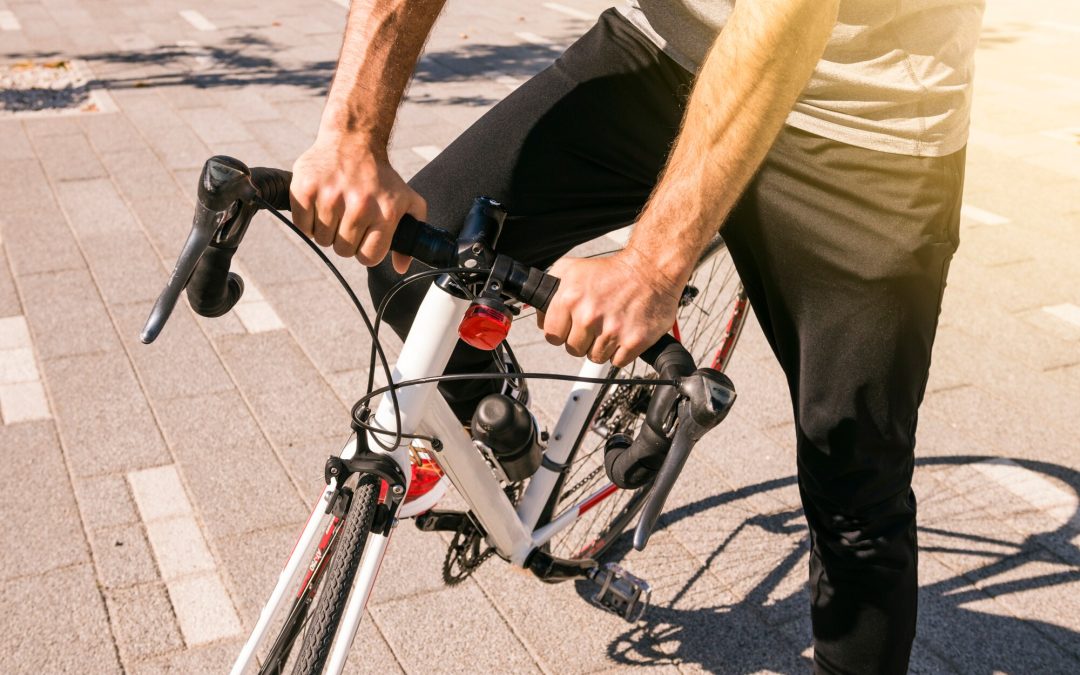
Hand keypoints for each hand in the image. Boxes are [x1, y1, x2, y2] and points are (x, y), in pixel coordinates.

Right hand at [290, 132, 425, 272]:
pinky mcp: (306, 189)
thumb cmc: (381, 176)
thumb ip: (413, 232)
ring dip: (327, 231)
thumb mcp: (408, 200)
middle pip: (343, 251)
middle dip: (346, 240)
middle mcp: (359, 205)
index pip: (368, 257)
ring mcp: (330, 197)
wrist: (353, 139)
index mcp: (385, 212)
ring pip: (322, 241)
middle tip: (348, 220)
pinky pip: (303, 226)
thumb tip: (401, 268)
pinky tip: (320, 205)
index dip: (365, 251)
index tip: (364, 238)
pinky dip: (308, 221)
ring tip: (335, 210)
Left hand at [539, 248, 684, 366]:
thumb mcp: (571, 269)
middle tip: (596, 322)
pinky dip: (620, 352)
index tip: (571, 325)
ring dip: (602, 346)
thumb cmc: (611, 271)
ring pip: (595, 357)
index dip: (561, 332)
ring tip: (611, 325)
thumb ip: (550, 292)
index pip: (552, 337)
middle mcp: (589, 316)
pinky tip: (624, 333)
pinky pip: (617, 361)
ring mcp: (612, 330)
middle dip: (582, 339)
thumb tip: (540, 317)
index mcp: (570, 298)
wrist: (650, 270)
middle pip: (573, 350)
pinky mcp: (633, 341)